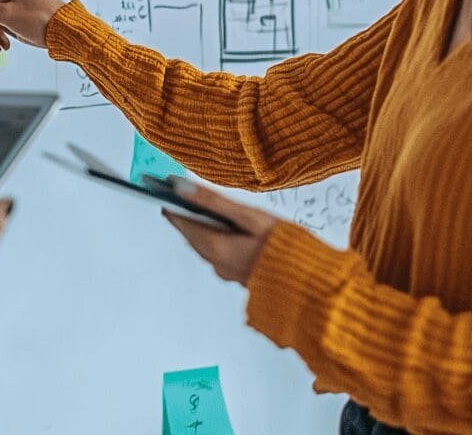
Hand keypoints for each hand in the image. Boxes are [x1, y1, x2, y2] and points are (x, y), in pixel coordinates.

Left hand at [162, 179, 279, 286]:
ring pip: (204, 245)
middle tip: (178, 195)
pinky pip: (218, 253)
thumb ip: (213, 201)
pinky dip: (214, 238)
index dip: (170, 203)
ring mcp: (227, 272)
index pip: (181, 221)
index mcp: (214, 247)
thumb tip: (180, 187)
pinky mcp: (239, 275)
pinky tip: (224, 228)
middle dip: (185, 214)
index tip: (160, 188)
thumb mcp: (248, 216)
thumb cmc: (283, 246)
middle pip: (191, 234)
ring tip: (200, 207)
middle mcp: (216, 263)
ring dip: (200, 227)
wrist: (310, 283)